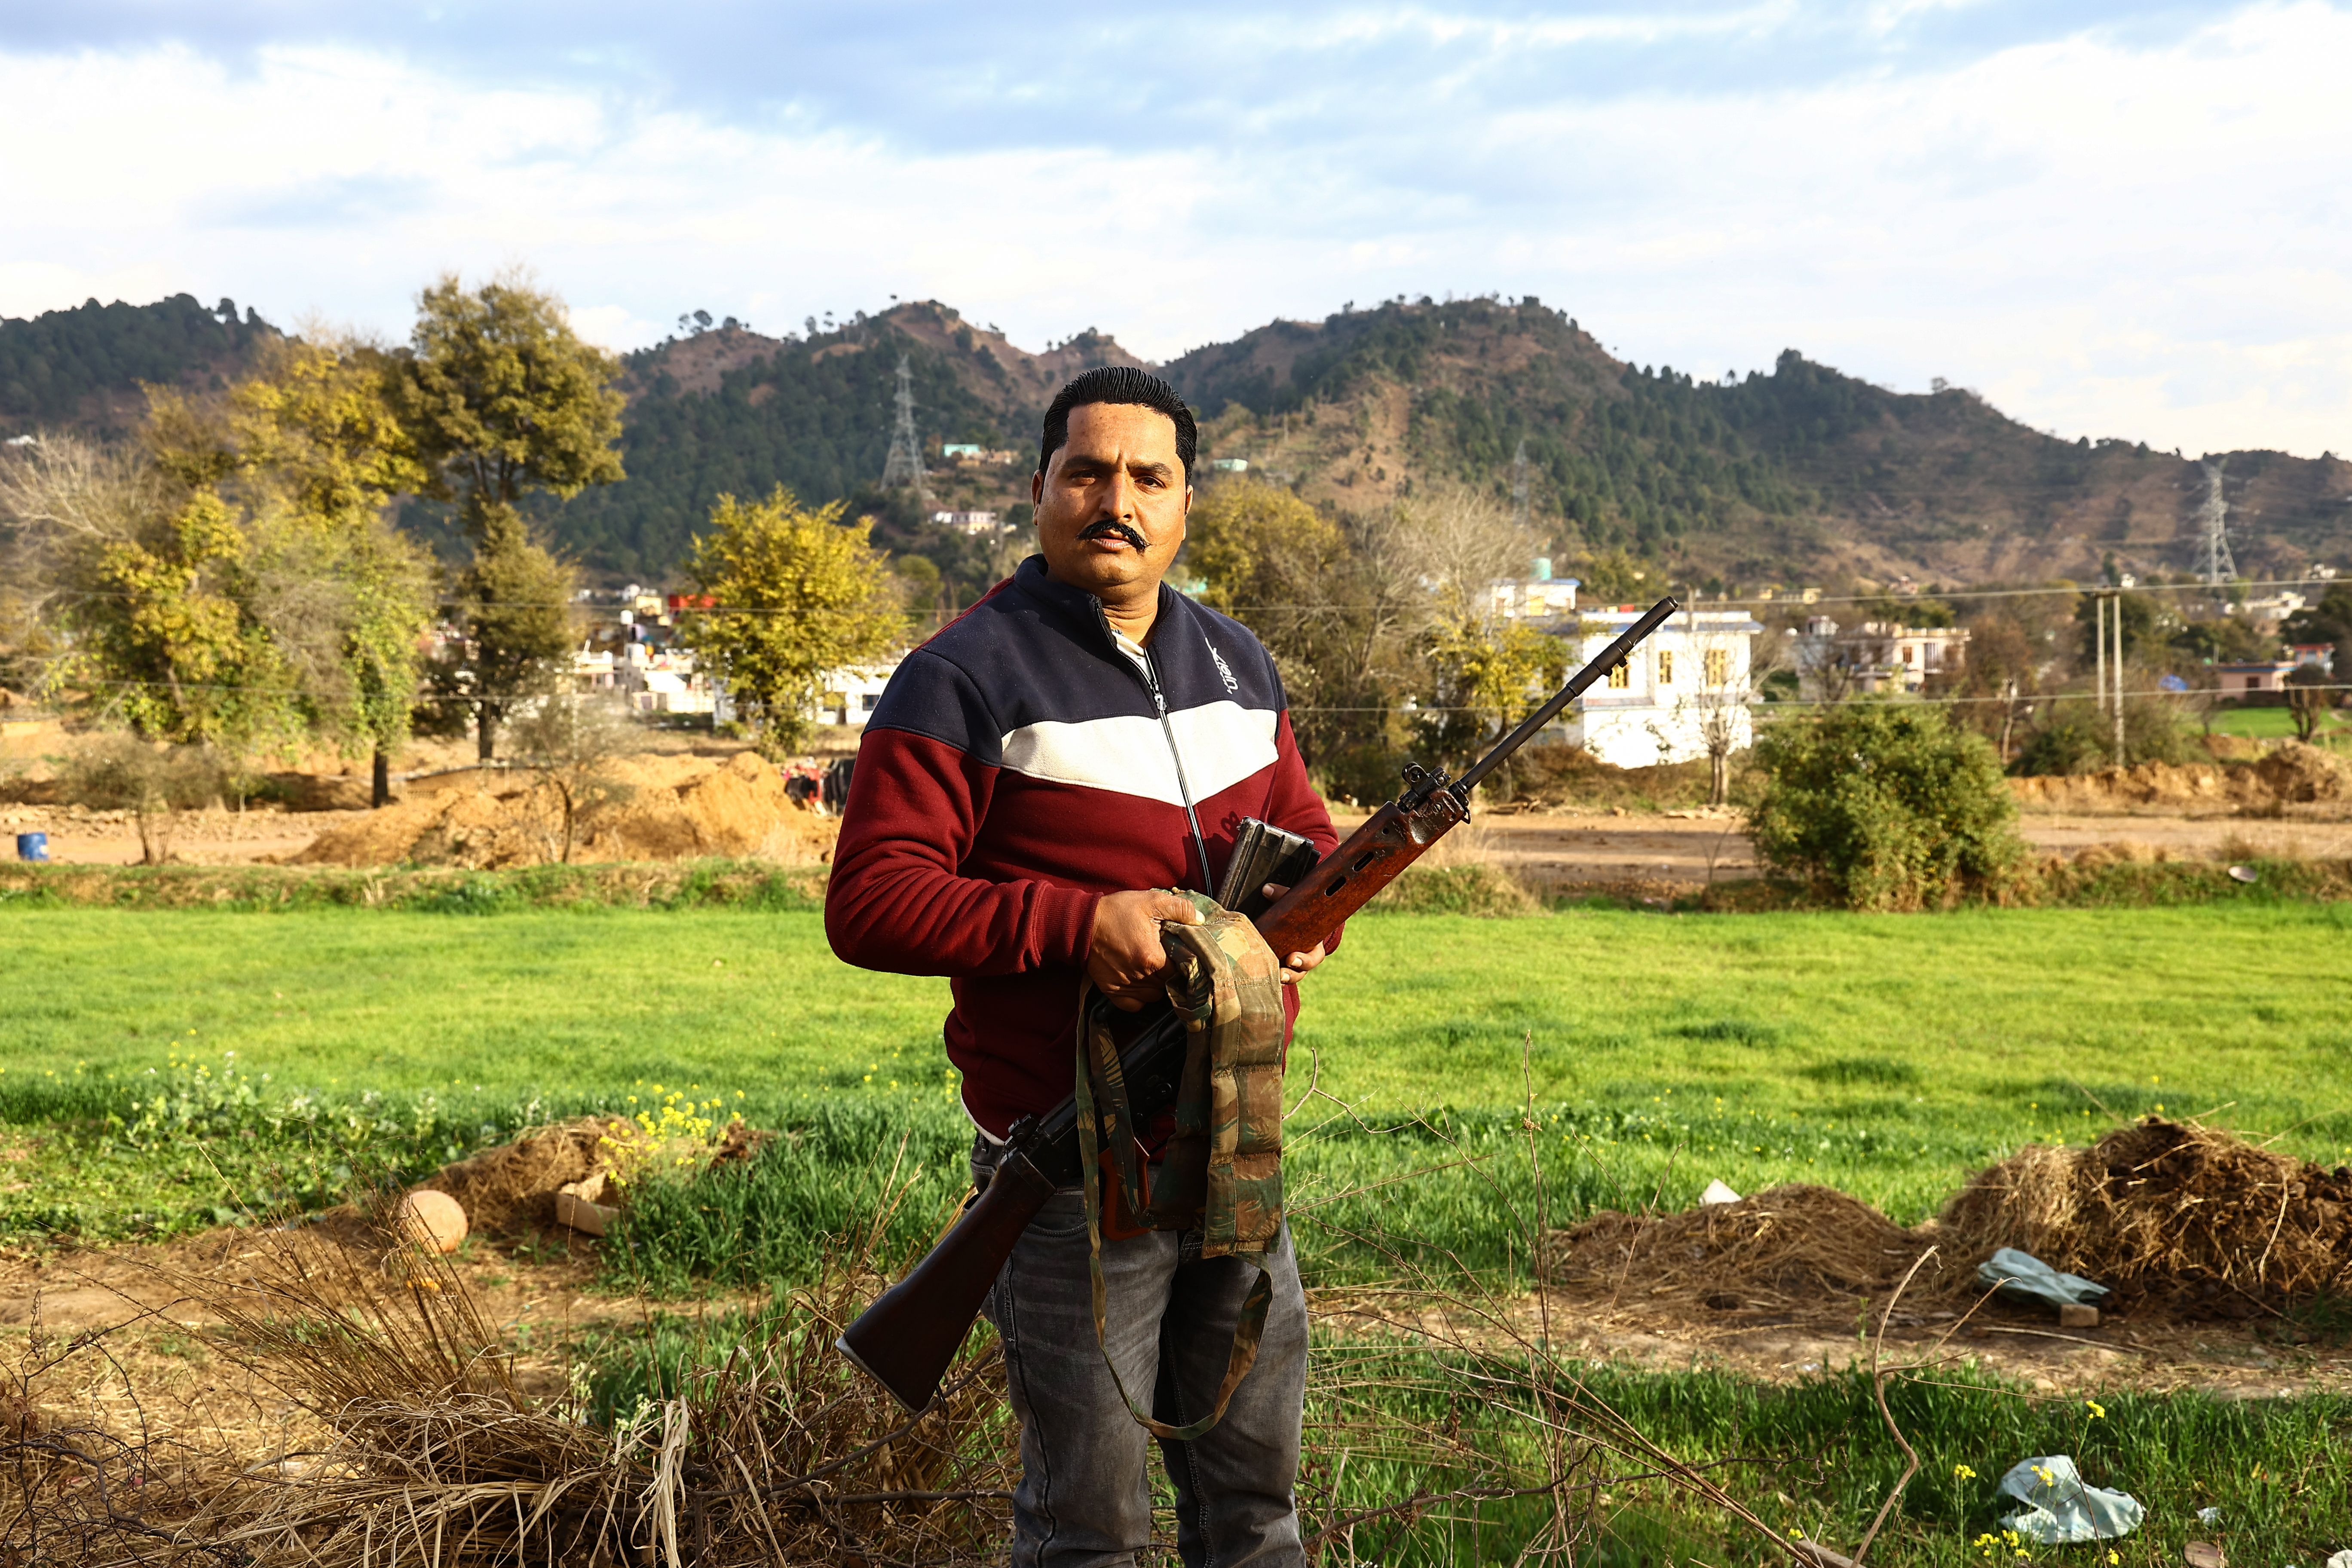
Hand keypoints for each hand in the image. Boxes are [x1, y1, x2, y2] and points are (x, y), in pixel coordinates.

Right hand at [1087, 889, 1202, 1011]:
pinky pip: (1135, 1005)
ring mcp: (1125, 986)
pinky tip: (1140, 983)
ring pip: (1154, 996)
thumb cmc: (1116, 912)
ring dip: (1157, 986)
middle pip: (1168, 984)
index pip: (1180, 969)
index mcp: (1153, 957)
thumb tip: (1200, 920)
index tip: (1178, 953)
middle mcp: (1141, 976)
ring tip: (1153, 970)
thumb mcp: (1150, 901)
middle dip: (1170, 973)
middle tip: (1165, 959)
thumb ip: (1179, 908)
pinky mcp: (1112, 991)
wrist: (1082, 924)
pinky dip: (1140, 998)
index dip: (1182, 961)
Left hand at [1261, 883, 1327, 985]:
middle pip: (1300, 972)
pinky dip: (1269, 978)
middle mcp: (1303, 959)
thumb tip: (1266, 889)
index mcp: (1313, 946)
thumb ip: (1282, 896)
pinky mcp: (1278, 966)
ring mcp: (1291, 965)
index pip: (1314, 957)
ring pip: (1289, 977)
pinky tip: (1259, 978)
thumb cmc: (1298, 914)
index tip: (1292, 959)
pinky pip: (1275, 976)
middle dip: (1291, 974)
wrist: (1295, 920)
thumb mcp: (1294, 904)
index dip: (1305, 961)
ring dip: (1281, 978)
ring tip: (1271, 977)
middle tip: (1281, 971)